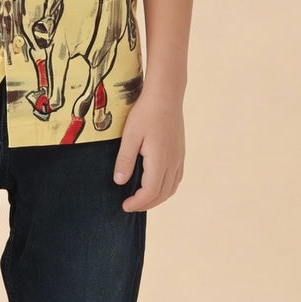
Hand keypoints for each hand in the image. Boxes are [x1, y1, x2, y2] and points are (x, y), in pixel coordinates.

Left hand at [112, 89, 184, 210]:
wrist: (166, 95)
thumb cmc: (146, 113)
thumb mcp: (130, 135)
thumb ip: (125, 159)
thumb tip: (119, 182)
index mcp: (160, 160)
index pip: (151, 192)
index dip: (137, 203)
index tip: (124, 206)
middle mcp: (173, 162)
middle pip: (162, 194)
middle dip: (146, 204)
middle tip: (129, 206)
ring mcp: (179, 158)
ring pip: (171, 188)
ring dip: (157, 198)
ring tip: (141, 199)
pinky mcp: (180, 153)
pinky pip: (176, 179)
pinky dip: (166, 189)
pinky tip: (155, 185)